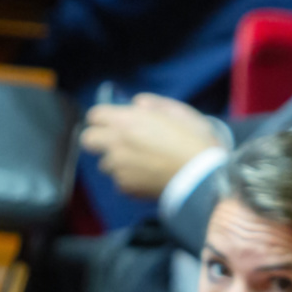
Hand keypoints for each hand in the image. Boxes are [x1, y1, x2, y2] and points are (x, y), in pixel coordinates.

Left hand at [78, 95, 222, 196]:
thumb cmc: (195, 141)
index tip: (115, 121)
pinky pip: (119, 181)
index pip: (94, 115)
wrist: (203, 177)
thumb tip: (137, 104)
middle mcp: (116, 144)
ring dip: (117, 161)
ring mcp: (119, 168)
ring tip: (142, 162)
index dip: (105, 117)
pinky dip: (129, 178)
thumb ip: (153, 104)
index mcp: (127, 121)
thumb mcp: (180, 112)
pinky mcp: (126, 187)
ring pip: (105, 163)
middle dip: (100, 139)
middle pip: (88, 140)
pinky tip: (148, 175)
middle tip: (120, 142)